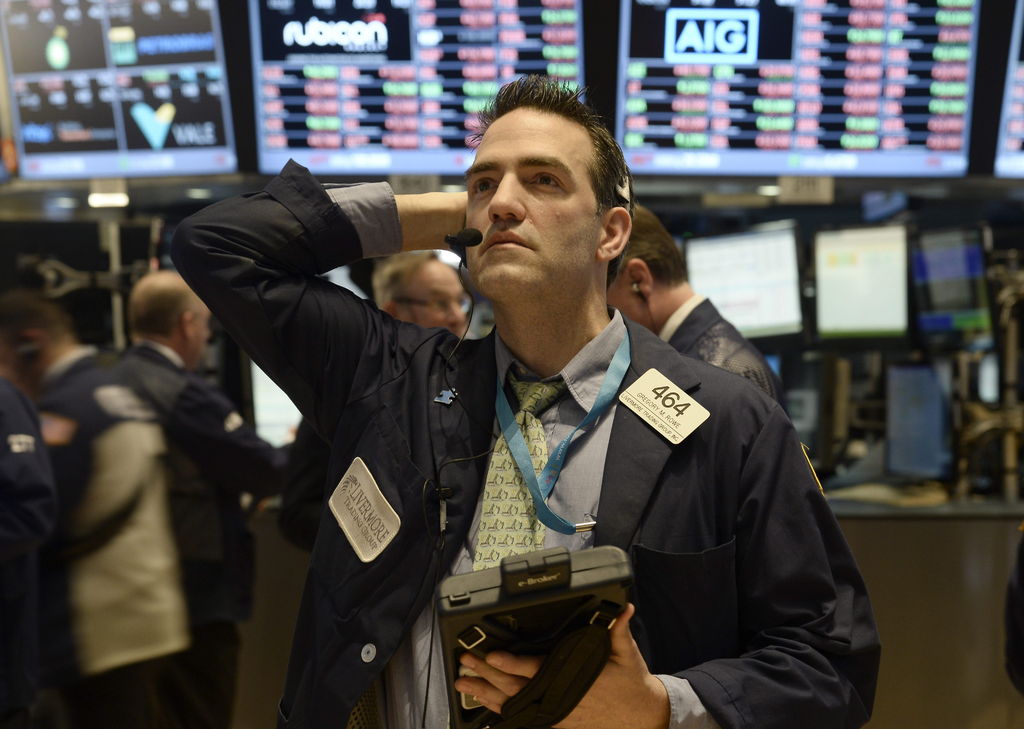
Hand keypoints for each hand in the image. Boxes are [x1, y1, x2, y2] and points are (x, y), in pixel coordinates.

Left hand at [453, 603, 669, 728]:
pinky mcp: (553, 721)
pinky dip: (499, 708)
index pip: (534, 669)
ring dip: (484, 694)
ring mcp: (554, 713)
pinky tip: (482, 701)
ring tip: (462, 682)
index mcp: (571, 678)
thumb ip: (619, 629)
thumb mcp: (626, 653)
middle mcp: (558, 698)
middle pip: (514, 687)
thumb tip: (623, 607)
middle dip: (486, 674)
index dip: (510, 662)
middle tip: (465, 662)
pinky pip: (521, 716)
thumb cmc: (630, 682)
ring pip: (512, 705)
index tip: (490, 654)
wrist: (639, 717)